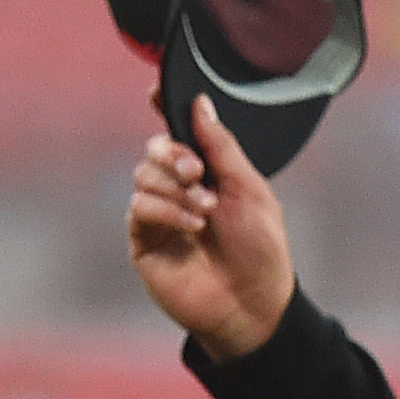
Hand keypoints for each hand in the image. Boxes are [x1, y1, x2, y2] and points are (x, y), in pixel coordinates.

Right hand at [127, 94, 293, 359]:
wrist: (254, 305)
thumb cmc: (260, 251)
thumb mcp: (250, 190)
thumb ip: (222, 147)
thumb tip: (200, 103)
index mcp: (209, 171)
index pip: (177, 130)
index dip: (165, 107)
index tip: (156, 92)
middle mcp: (179, 188)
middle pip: (154, 148)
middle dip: (173, 154)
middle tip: (197, 172)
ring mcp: (160, 214)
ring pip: (143, 175)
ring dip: (175, 188)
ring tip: (205, 212)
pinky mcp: (144, 240)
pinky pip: (139, 208)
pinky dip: (166, 211)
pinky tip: (192, 227)